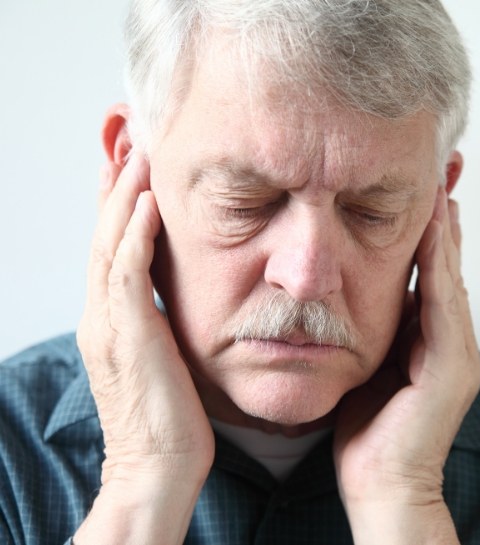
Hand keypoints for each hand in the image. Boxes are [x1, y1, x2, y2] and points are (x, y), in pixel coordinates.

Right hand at [75, 154, 213, 544]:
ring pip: (109, 244)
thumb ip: (158, 322)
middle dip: (114, 187)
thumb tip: (172, 298)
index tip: (129, 168)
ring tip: (136, 154)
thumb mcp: (161, 358)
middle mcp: (101, 315)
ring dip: (122, 196)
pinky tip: (146, 202)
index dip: (116, 206)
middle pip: (103, 235)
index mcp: (110, 319)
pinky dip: (133, 234)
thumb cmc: (168, 416)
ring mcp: (108, 324)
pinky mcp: (126, 335)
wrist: (157, 466)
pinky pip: (126, 273)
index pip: (110, 248)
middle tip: (125, 142)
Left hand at [333, 188, 479, 543]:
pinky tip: (435, 229)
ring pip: (450, 275)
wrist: (381, 483)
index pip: (427, 271)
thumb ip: (368, 333)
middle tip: (442, 168)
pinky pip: (443, 303)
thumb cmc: (366, 429)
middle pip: (445, 264)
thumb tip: (347, 299)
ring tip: (441, 183)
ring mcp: (455, 351)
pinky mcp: (451, 367)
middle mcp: (447, 338)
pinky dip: (439, 264)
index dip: (425, 229)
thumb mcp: (363, 368)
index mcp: (424, 338)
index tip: (418, 188)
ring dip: (445, 230)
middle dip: (443, 216)